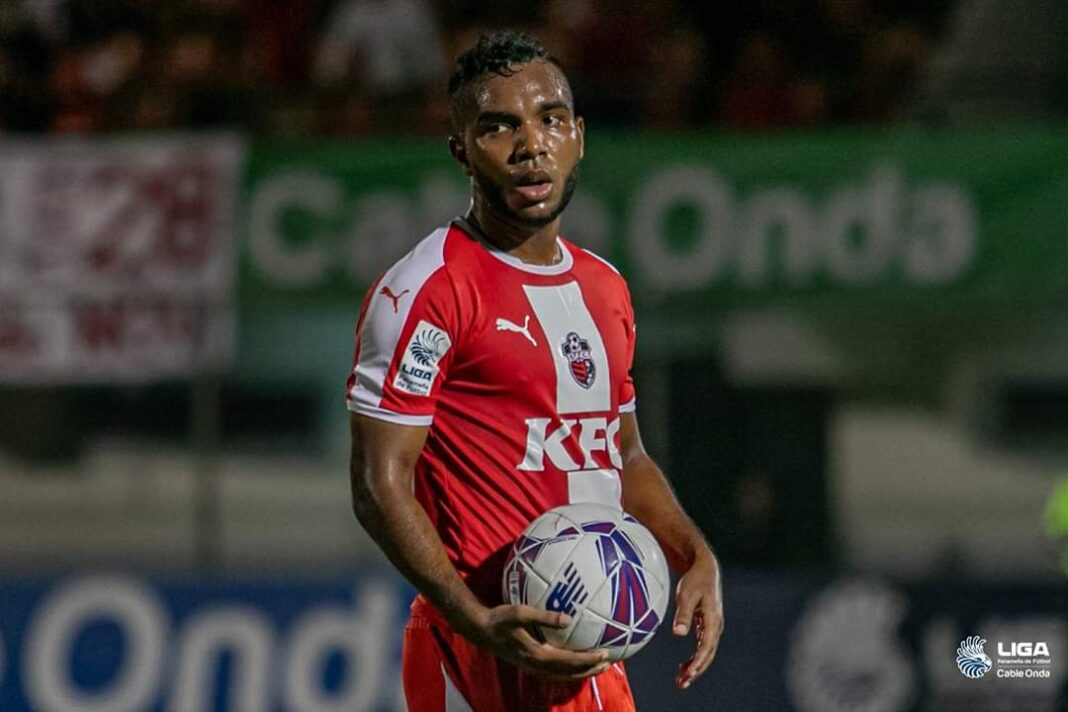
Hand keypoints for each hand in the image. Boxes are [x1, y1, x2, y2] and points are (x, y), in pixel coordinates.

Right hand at [467, 603, 611, 678]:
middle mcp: (537, 665)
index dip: (589, 660)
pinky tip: (573, 663)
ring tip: (596, 666)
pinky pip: (554, 671)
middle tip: (608, 664)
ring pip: (562, 675)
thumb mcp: (521, 613)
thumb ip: (545, 617)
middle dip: (590, 670)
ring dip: (581, 672)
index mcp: (537, 655)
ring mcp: (532, 667)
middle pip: (569, 673)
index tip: (605, 655)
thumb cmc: (499, 619)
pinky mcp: (528, 664)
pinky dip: (568, 670)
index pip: (570, 661)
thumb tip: (568, 619)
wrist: (480, 630)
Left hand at [671, 553, 723, 688]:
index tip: (688, 674)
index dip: (698, 662)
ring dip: (696, 666)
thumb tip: (678, 634)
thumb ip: (683, 614)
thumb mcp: (687, 595)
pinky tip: (684, 665)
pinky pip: (703, 646)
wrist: (704, 566)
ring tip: (682, 679)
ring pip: (706, 652)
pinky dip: (695, 657)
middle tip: (682, 683)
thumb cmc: (695, 579)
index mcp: (713, 620)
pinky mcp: (707, 624)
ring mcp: (712, 626)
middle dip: (696, 670)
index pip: (707, 647)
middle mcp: (716, 625)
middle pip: (708, 654)